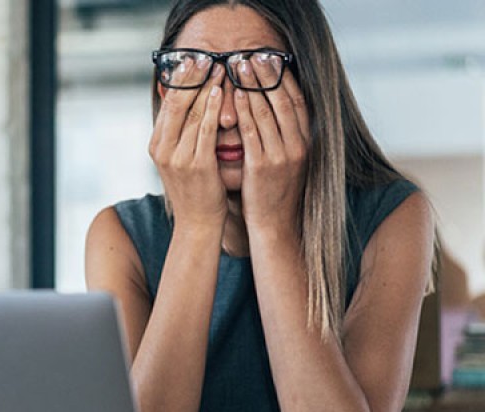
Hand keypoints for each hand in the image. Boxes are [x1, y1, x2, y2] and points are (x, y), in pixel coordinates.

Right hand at [148, 59, 227, 228]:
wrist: (198, 223)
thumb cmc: (194, 190)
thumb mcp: (179, 159)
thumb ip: (180, 134)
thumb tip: (186, 105)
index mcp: (156, 145)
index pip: (167, 104)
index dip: (180, 80)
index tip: (192, 61)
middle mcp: (162, 149)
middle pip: (176, 104)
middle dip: (192, 78)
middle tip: (206, 57)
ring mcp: (178, 157)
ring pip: (192, 113)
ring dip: (207, 87)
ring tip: (219, 68)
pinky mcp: (197, 165)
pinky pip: (205, 130)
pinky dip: (213, 108)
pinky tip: (221, 92)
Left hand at [234, 56, 309, 234]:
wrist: (275, 227)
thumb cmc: (275, 193)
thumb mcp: (288, 162)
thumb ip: (284, 137)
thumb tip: (275, 110)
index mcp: (306, 143)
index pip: (298, 102)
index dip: (285, 78)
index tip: (273, 59)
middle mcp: (298, 146)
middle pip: (283, 101)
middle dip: (267, 76)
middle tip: (253, 55)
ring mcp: (282, 156)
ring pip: (267, 112)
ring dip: (253, 86)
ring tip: (240, 67)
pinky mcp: (263, 166)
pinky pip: (252, 132)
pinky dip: (245, 111)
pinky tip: (236, 95)